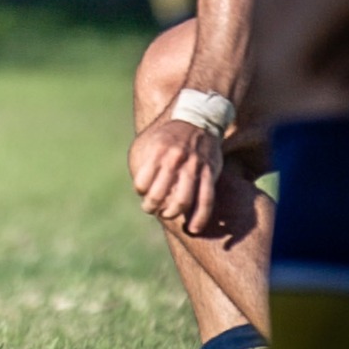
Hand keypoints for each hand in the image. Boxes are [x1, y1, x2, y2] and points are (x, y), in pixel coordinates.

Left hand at [129, 118, 222, 234]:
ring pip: (182, 200)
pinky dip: (199, 217)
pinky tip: (193, 228)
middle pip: (159, 195)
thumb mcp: (153, 140)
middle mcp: (174, 160)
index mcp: (157, 152)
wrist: (200, 120)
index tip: (142, 193)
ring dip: (172, 213)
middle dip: (152, 207)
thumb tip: (138, 184)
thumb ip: (145, 160)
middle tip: (151, 209)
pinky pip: (206, 200)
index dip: (140, 191)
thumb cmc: (172, 135)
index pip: (142, 182)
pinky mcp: (210, 173)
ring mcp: (193, 167)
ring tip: (168, 215)